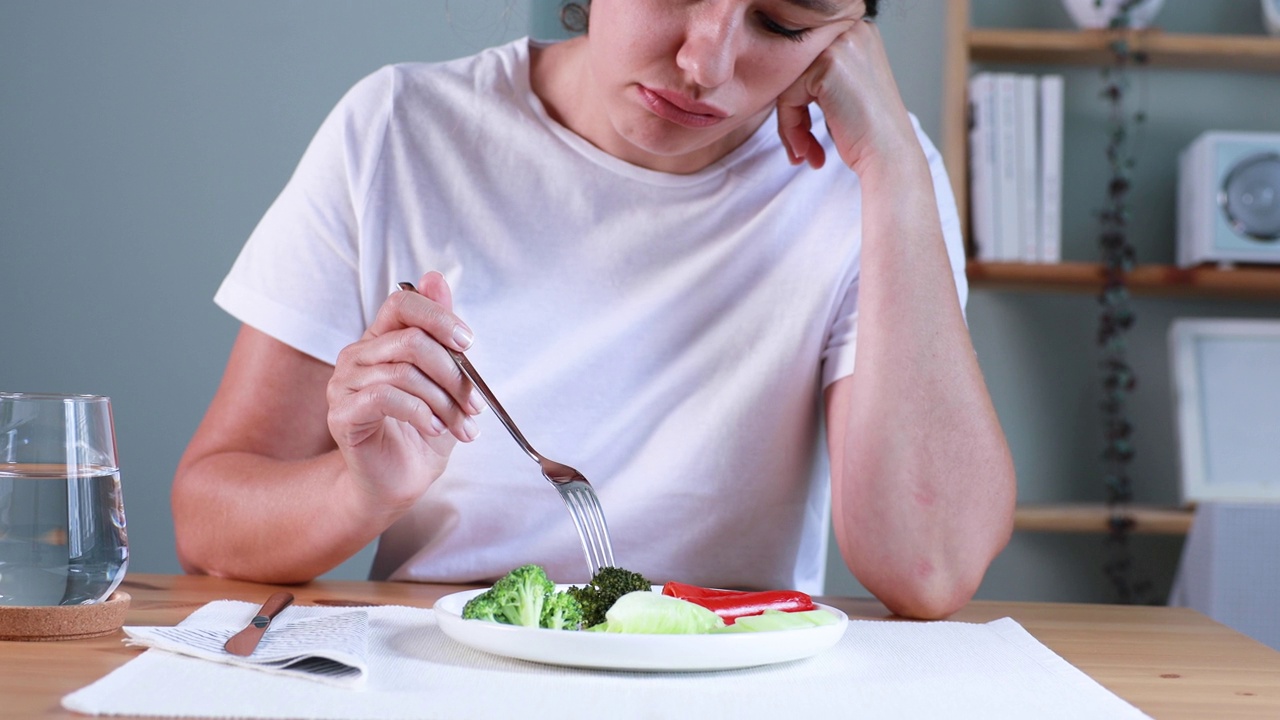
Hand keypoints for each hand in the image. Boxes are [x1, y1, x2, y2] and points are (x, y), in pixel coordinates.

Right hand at [325, 271, 481, 508]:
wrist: (400, 481)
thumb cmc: (422, 431)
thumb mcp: (443, 381)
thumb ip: (440, 334)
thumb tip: (436, 279)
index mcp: (382, 340)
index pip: (403, 303)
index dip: (439, 316)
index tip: (468, 343)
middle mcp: (357, 355)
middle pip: (412, 340)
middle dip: (453, 374)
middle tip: (475, 405)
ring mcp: (344, 383)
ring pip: (404, 371)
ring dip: (443, 401)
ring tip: (461, 426)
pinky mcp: (341, 413)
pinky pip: (384, 396)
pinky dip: (420, 413)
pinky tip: (435, 430)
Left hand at [775, 19, 918, 173]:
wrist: (890, 158)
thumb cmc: (869, 134)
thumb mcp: (846, 91)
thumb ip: (820, 76)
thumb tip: (779, 79)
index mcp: (858, 33)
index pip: (808, 63)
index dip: (801, 101)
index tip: (807, 135)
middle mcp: (852, 30)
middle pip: (796, 71)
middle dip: (794, 115)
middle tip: (802, 149)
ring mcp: (840, 45)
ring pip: (789, 84)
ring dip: (791, 126)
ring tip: (805, 153)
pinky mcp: (827, 65)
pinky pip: (788, 96)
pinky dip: (791, 128)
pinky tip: (807, 150)